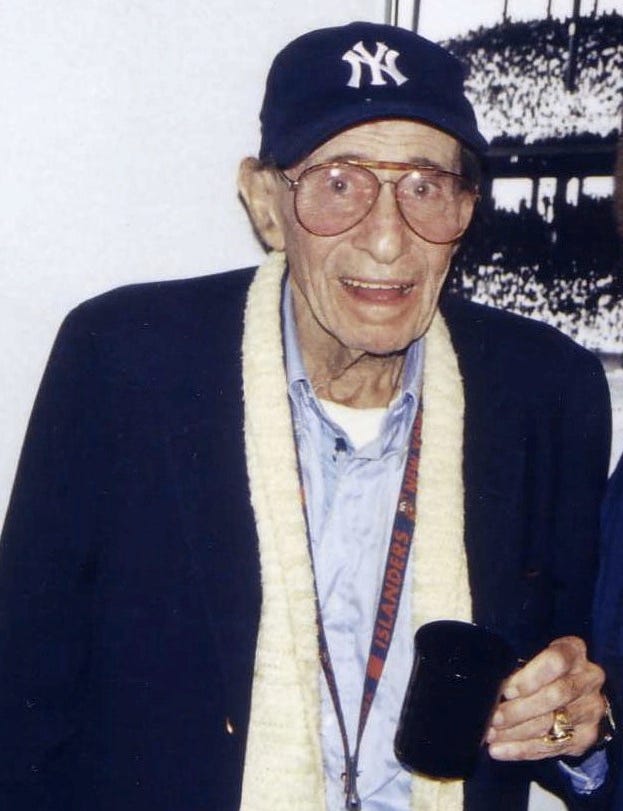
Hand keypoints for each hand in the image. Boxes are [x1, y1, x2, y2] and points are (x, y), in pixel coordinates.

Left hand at [486, 636, 605, 759]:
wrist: (572, 693)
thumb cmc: (541, 669)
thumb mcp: (532, 656)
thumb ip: (516, 666)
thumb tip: (488, 683)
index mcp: (574, 651)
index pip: (556, 661)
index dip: (531, 677)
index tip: (507, 690)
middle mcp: (588, 679)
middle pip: (554, 696)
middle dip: (518, 710)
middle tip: (493, 718)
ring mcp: (590, 709)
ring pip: (551, 724)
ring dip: (516, 733)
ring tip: (491, 736)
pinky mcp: (586, 735)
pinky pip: (552, 746)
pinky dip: (522, 749)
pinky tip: (500, 749)